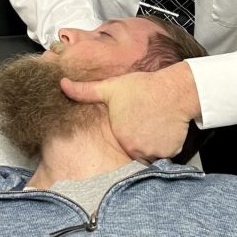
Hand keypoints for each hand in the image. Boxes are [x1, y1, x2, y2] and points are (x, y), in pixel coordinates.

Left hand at [59, 61, 200, 161]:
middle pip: (137, 149)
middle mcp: (137, 149)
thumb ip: (85, 91)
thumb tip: (62, 85)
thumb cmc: (143, 88)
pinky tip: (166, 127)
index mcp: (121, 138)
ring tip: (156, 123)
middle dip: (140, 139)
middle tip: (145, 121)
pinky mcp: (171, 150)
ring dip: (153, 143)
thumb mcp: (111, 88)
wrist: (174, 89)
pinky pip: (167, 152)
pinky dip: (167, 143)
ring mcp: (155, 152)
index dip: (127, 131)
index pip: (122, 143)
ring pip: (152, 152)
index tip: (133, 120)